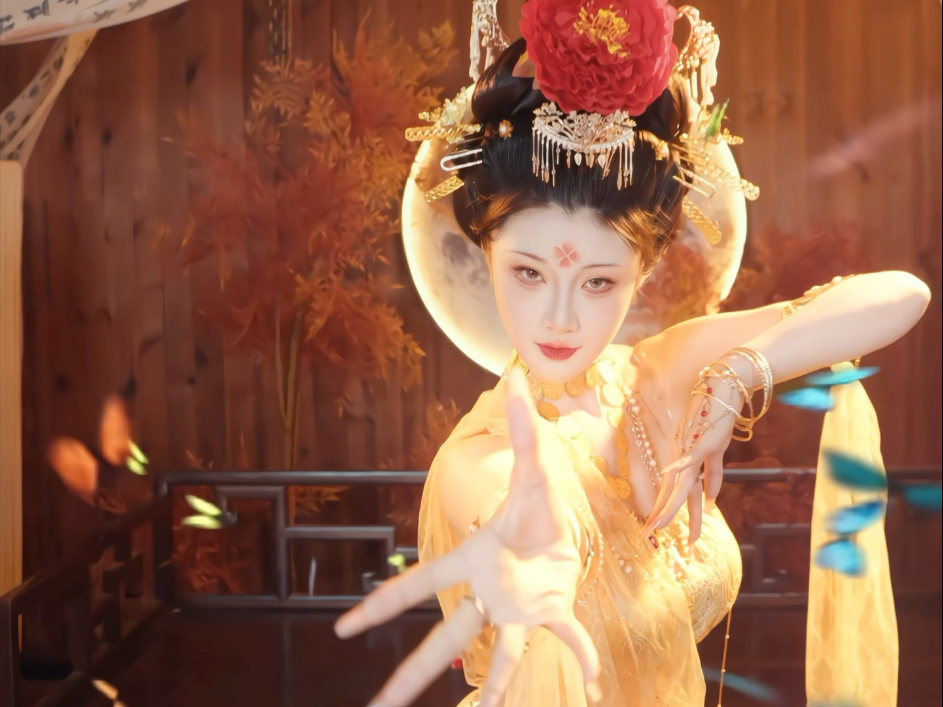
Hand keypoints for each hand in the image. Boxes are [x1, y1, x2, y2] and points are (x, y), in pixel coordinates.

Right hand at [333, 368, 601, 706]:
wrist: (568, 526)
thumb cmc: (538, 503)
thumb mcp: (531, 466)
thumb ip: (521, 428)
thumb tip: (515, 381)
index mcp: (472, 559)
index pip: (418, 583)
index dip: (380, 605)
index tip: (342, 629)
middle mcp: (488, 593)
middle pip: (442, 637)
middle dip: (409, 674)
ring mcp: (519, 608)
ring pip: (502, 658)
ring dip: (497, 691)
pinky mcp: (553, 612)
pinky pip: (566, 640)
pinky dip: (580, 661)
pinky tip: (592, 688)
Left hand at [643, 370, 743, 543]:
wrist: (724, 386)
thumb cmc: (716, 417)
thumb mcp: (715, 450)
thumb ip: (712, 475)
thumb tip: (711, 500)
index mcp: (686, 461)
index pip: (674, 492)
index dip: (666, 512)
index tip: (655, 531)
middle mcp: (685, 457)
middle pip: (675, 493)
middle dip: (664, 515)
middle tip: (650, 535)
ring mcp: (694, 449)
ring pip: (681, 482)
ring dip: (671, 502)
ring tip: (659, 522)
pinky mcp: (706, 439)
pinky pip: (693, 455)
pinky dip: (681, 465)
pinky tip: (669, 474)